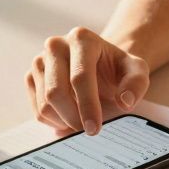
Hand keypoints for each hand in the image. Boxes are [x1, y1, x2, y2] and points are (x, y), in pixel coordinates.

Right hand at [24, 27, 149, 134]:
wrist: (100, 64)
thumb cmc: (117, 68)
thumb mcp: (137, 71)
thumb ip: (136, 84)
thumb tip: (125, 102)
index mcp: (82, 38)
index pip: (80, 77)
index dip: (87, 106)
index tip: (95, 128)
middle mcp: (56, 45)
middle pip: (56, 92)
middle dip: (73, 117)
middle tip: (89, 130)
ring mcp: (40, 60)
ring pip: (44, 103)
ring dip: (64, 121)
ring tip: (83, 121)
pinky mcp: (31, 76)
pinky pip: (37, 109)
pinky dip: (54, 121)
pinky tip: (70, 117)